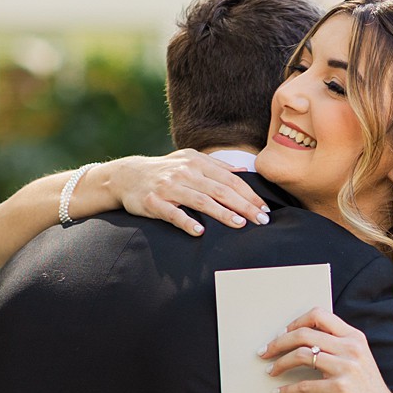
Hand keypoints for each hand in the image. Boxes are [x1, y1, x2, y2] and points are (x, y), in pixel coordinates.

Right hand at [104, 150, 269, 236]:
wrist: (128, 175)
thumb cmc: (165, 170)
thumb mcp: (190, 160)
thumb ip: (217, 166)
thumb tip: (244, 170)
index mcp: (197, 162)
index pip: (230, 179)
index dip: (249, 194)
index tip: (265, 209)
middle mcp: (184, 172)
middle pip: (220, 190)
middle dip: (244, 205)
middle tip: (261, 220)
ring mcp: (169, 187)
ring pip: (200, 200)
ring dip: (222, 213)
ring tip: (240, 224)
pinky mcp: (154, 202)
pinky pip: (172, 213)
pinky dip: (186, 222)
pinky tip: (199, 232)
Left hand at [261, 307, 392, 392]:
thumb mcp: (359, 361)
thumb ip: (338, 348)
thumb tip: (304, 343)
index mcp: (355, 337)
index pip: (319, 316)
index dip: (295, 322)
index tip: (281, 333)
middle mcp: (351, 348)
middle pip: (304, 334)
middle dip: (279, 342)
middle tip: (265, 352)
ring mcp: (346, 368)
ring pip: (301, 356)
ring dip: (280, 364)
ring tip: (271, 371)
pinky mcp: (340, 389)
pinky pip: (304, 386)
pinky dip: (287, 390)